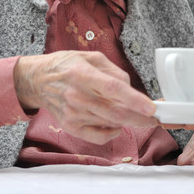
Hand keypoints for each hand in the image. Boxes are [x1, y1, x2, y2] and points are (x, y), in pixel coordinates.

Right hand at [13, 51, 156, 144]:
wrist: (37, 80)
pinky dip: (113, 133)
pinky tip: (117, 124)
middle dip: (140, 117)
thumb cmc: (66, 66)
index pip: (113, 89)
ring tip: (138, 116)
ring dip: (129, 122)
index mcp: (83, 74)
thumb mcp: (91, 57)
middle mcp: (77, 95)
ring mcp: (73, 113)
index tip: (151, 107)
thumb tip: (130, 88)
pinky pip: (98, 136)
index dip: (135, 100)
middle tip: (155, 118)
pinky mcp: (71, 126)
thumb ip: (114, 71)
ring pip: (110, 124)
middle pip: (115, 112)